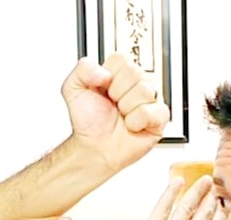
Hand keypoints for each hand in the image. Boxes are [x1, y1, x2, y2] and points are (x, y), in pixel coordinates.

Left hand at [61, 53, 169, 173]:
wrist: (94, 149)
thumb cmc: (89, 123)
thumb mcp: (72, 89)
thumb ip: (83, 68)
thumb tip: (104, 72)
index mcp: (119, 74)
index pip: (121, 59)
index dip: (109, 76)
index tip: (103, 90)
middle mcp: (135, 85)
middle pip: (135, 72)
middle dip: (117, 93)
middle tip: (113, 106)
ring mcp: (149, 101)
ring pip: (145, 90)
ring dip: (127, 108)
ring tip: (122, 117)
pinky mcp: (158, 120)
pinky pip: (156, 111)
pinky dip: (139, 121)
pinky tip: (132, 126)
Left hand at [116, 176, 223, 219]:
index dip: (221, 215)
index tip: (223, 205)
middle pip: (205, 214)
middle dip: (212, 199)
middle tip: (216, 188)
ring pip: (188, 206)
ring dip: (198, 191)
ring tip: (205, 181)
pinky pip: (164, 204)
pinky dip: (172, 191)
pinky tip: (178, 181)